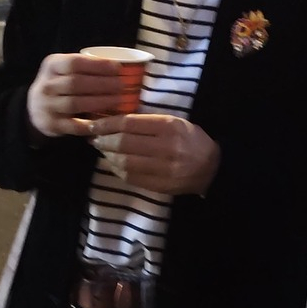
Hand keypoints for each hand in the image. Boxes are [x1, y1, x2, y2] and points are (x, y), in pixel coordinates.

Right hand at [26, 53, 131, 137]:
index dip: (98, 65)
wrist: (35, 109)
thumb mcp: (64, 70)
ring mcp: (47, 106)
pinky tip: (106, 121)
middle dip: (102, 83)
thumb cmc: (59, 85)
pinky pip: (74, 125)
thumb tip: (119, 67)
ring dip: (100, 101)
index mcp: (51, 65)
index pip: (75, 62)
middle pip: (76, 83)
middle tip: (122, 85)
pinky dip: (91, 123)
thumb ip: (84, 67)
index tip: (117, 68)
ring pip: (76, 103)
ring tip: (118, 100)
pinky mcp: (52, 125)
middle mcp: (46, 85)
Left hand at [90, 113, 221, 196]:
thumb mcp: (174, 122)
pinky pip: (131, 177)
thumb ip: (148, 122)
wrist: (212, 168)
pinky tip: (112, 164)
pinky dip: (117, 170)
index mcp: (169, 126)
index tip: (94, 124)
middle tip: (94, 138)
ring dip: (108, 156)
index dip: (107, 124)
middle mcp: (166, 147)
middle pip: (124, 143)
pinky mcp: (161, 185)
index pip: (129, 123)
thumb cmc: (191, 140)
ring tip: (102, 150)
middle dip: (103, 141)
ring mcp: (164, 169)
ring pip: (125, 162)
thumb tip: (114, 123)